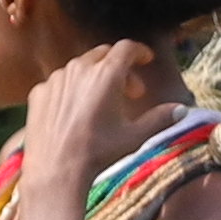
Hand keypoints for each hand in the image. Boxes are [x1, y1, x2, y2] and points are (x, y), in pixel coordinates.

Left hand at [17, 39, 167, 192]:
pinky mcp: (39, 92)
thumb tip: (181, 110)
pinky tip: (76, 112)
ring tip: (102, 103)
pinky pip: (60, 82)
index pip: (126, 48)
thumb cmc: (98, 153)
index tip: (146, 60)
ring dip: (95, 77)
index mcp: (106, 74)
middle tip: (130, 91)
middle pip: (103, 54)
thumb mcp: (134, 136)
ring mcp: (56, 78)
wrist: (56, 171)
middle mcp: (80, 68)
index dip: (140, 52)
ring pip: (80, 67)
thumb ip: (160, 119)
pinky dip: (72, 89)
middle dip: (120, 67)